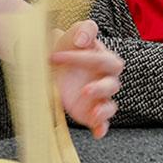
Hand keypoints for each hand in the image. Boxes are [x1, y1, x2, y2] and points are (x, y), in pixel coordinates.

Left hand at [50, 20, 122, 137]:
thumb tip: (83, 41)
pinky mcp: (92, 113)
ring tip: (95, 113)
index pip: (102, 59)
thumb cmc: (64, 49)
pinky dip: (102, 128)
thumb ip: (81, 30)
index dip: (81, 58)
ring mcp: (99, 97)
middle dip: (100, 88)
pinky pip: (103, 123)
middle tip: (84, 90)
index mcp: (103, 58)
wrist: (50, 68)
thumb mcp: (71, 35)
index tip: (54, 57)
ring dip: (104, 109)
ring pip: (111, 105)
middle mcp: (104, 78)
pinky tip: (98, 133)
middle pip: (113, 83)